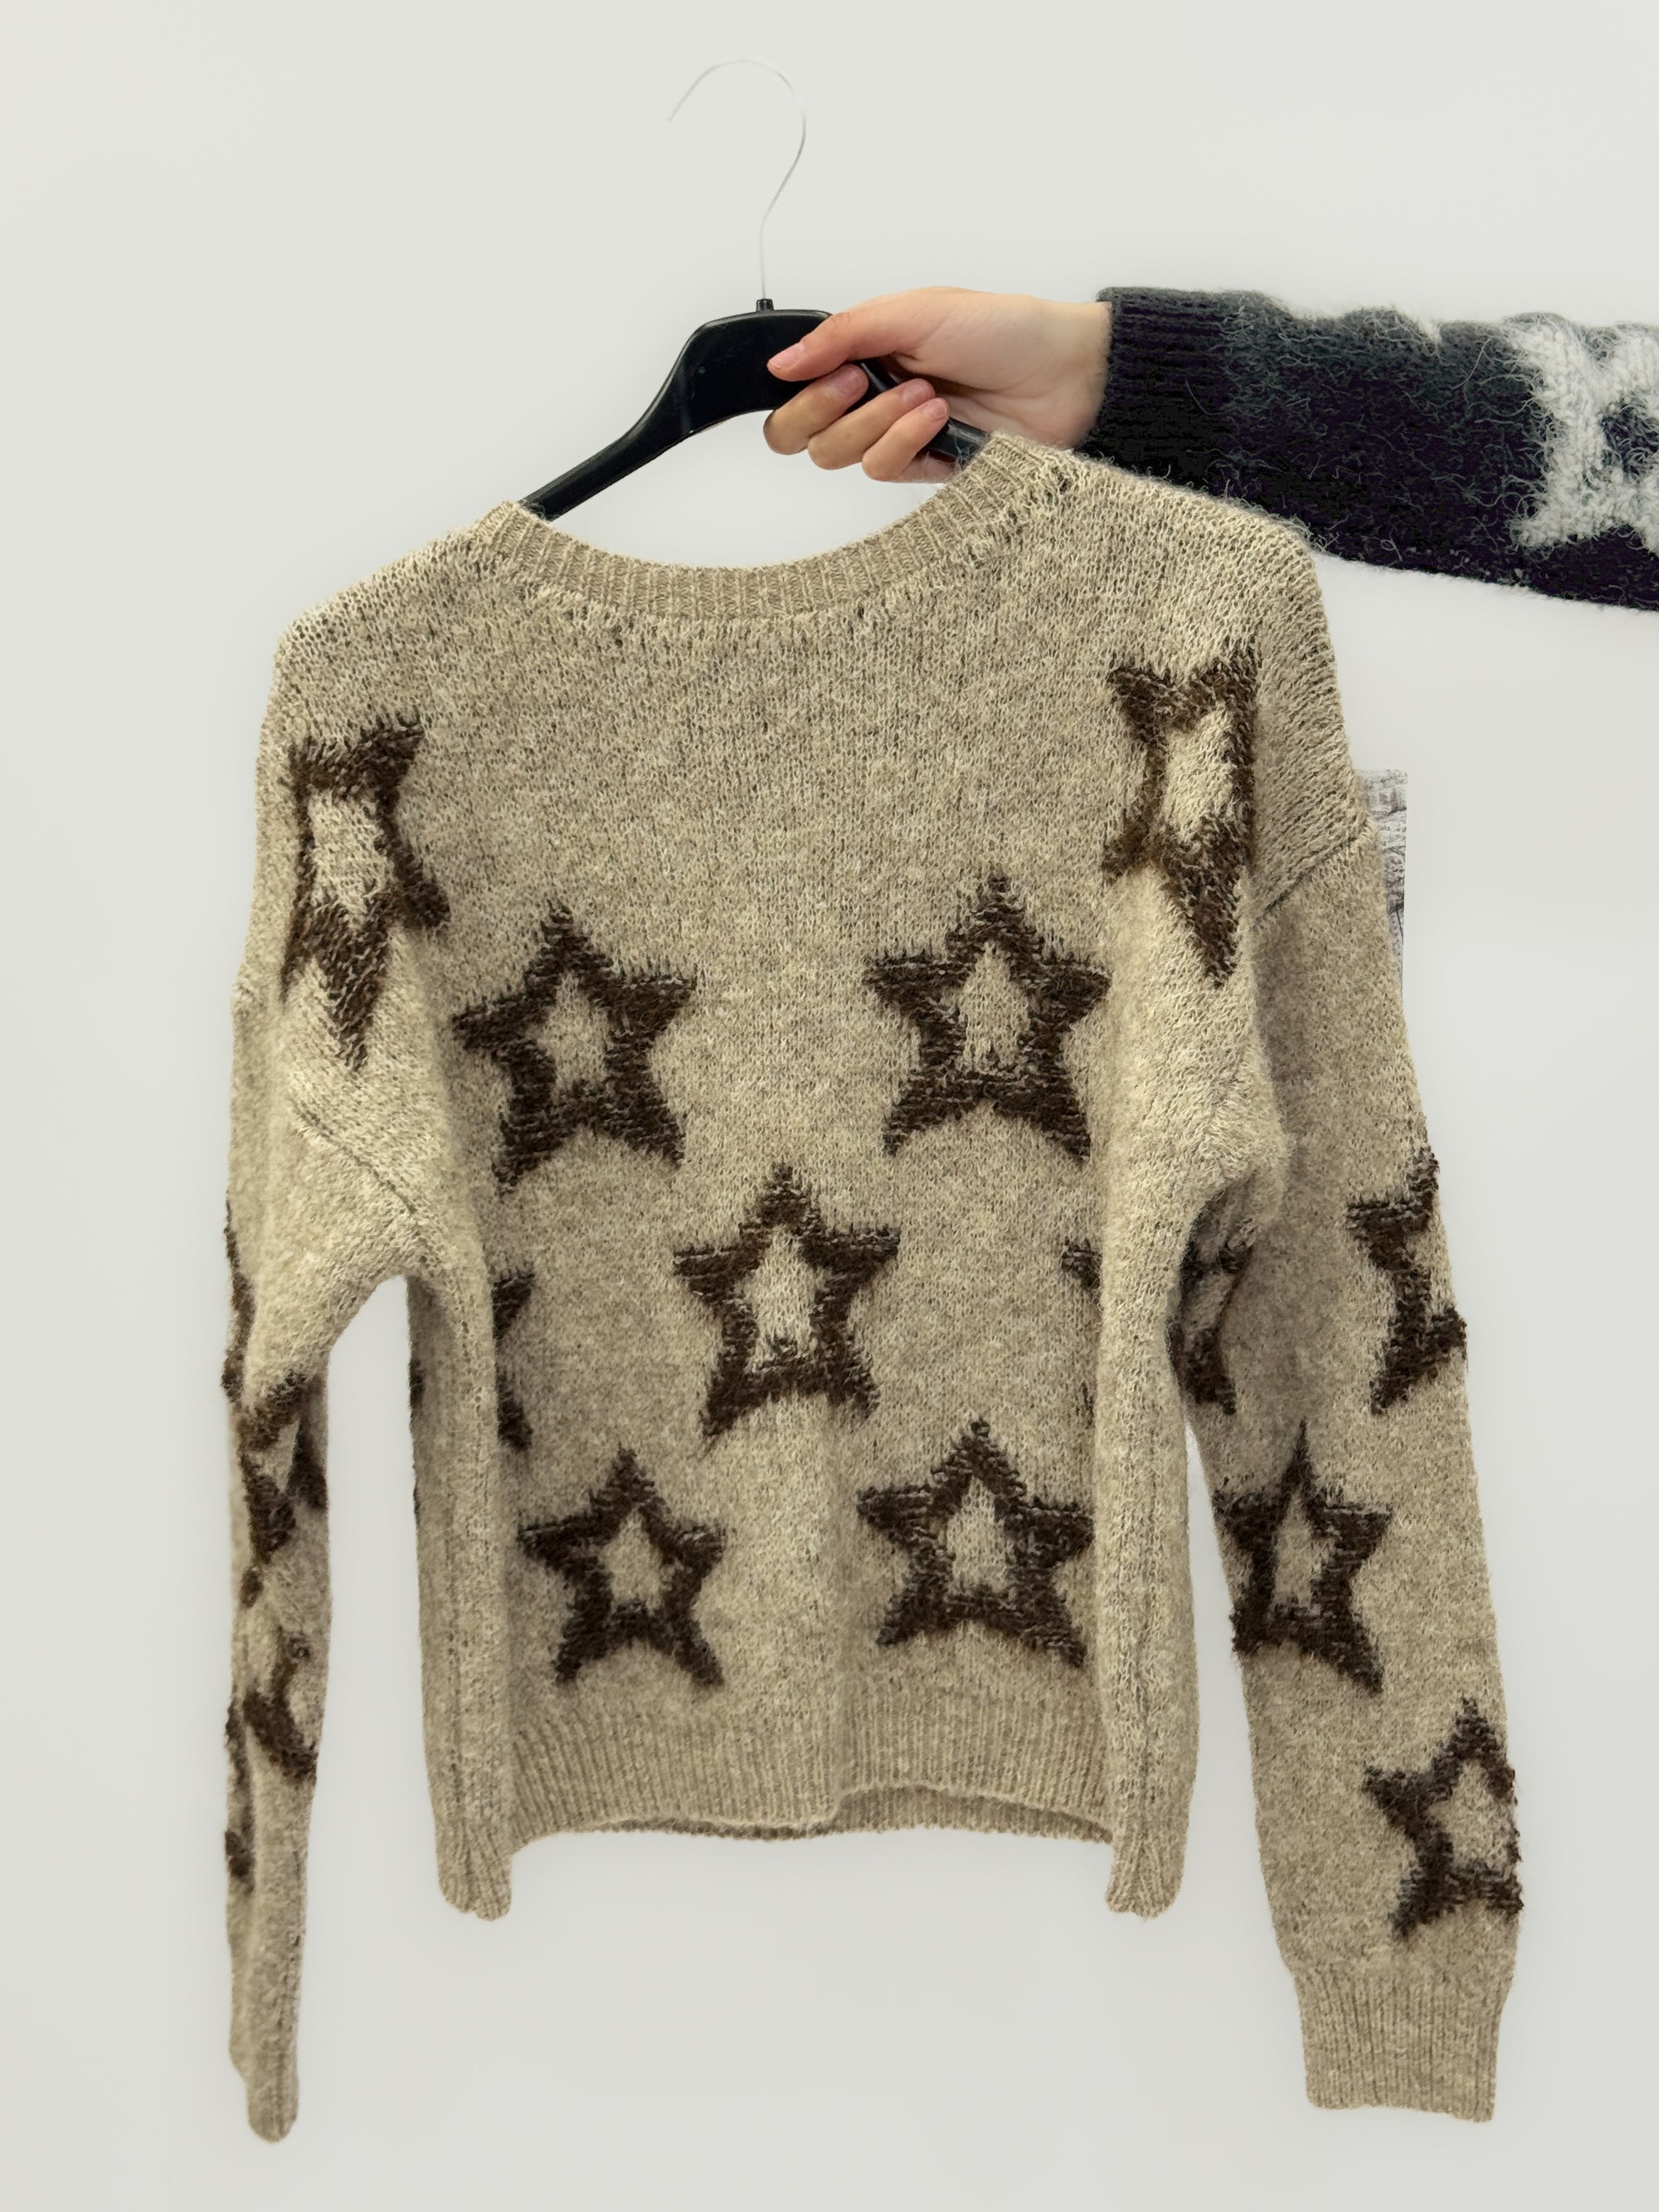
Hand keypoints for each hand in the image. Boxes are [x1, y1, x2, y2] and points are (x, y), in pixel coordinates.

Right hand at [763, 287, 1111, 483]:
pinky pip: (882, 472)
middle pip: (797, 435)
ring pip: (838, 456)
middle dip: (821, 410)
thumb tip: (781, 362)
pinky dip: (903, 442)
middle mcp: (870, 396)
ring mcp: (895, 436)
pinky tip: (938, 418)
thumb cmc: (1003, 331)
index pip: (792, 389)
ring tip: (925, 393)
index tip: (830, 368)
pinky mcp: (923, 468)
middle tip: (860, 381)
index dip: (796, 389)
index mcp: (862, 351)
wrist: (1065, 375)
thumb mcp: (914, 311)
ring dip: (877, 421)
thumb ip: (842, 333)